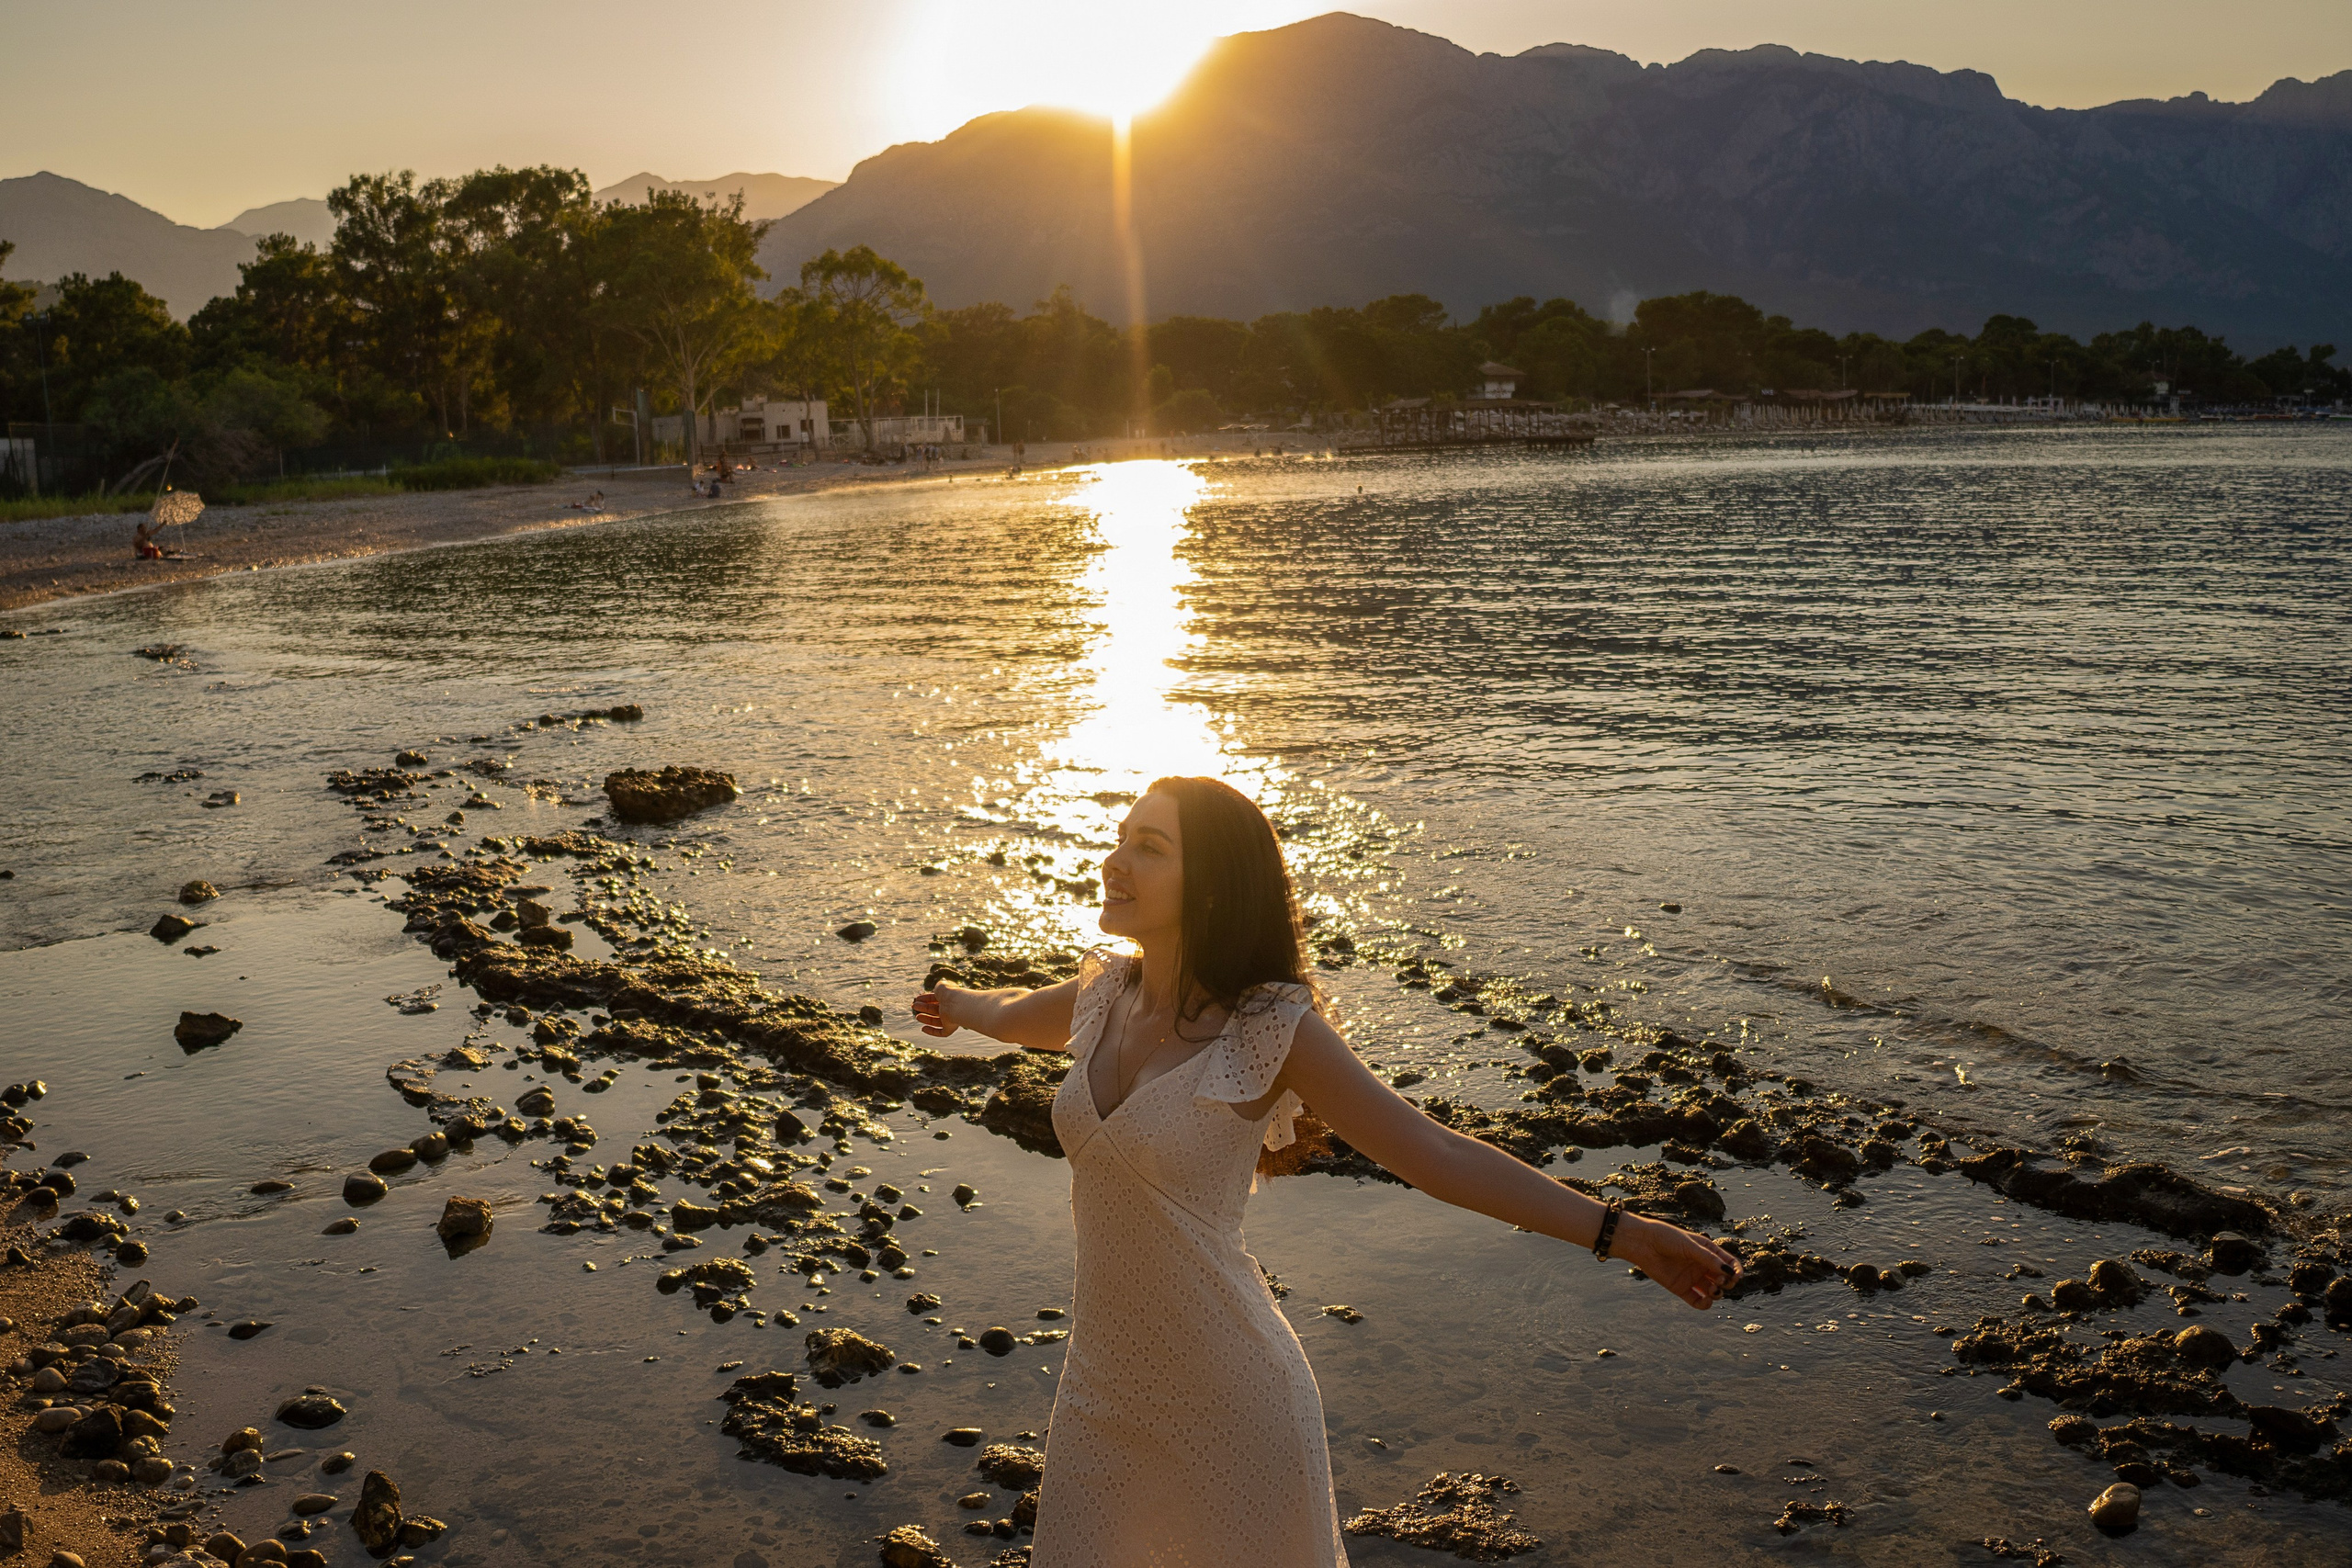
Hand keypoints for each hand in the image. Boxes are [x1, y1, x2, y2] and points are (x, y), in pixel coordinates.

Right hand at [911, 983, 975, 1037]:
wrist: (957, 1005)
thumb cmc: (949, 994)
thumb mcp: (941, 986)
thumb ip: (938, 987)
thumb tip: (937, 990)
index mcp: (948, 997)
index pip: (936, 999)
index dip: (926, 998)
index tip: (917, 998)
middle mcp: (950, 1008)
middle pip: (935, 1009)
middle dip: (924, 1007)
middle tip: (914, 1006)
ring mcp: (951, 1018)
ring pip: (937, 1021)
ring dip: (926, 1019)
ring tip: (917, 1016)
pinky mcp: (950, 1028)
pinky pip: (941, 1032)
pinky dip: (932, 1031)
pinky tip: (923, 1029)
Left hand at [1621, 1214, 1742, 1310]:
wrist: (1643, 1244)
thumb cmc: (1667, 1238)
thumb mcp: (1690, 1246)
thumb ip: (1709, 1259)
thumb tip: (1729, 1272)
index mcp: (1708, 1251)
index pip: (1730, 1263)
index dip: (1737, 1271)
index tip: (1736, 1276)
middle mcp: (1702, 1266)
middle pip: (1724, 1279)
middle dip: (1727, 1282)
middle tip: (1719, 1280)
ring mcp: (1693, 1278)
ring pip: (1713, 1292)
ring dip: (1717, 1293)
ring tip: (1711, 1289)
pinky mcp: (1682, 1289)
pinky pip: (1698, 1302)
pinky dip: (1705, 1304)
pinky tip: (1705, 1300)